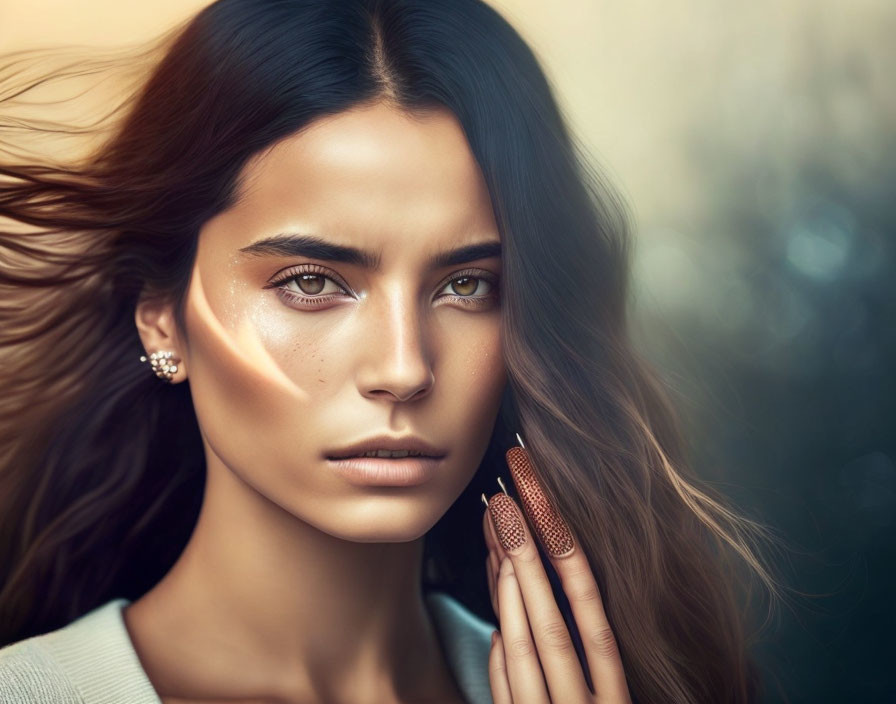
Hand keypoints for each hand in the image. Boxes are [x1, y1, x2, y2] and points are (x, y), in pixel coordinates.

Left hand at [482, 442, 631, 703]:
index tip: (536, 496)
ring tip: (492, 537)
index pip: (591, 607)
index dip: (563, 547)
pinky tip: (496, 622)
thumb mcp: (620, 699)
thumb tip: (578, 597)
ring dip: (506, 592)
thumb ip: (603, 661)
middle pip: (553, 621)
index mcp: (619, 695)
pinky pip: (508, 692)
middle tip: (503, 498)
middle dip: (526, 555)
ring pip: (526, 650)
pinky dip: (501, 655)